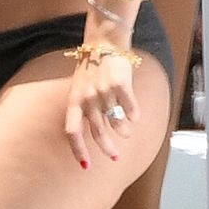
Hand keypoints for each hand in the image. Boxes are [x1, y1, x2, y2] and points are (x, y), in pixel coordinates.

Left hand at [64, 50, 138, 170]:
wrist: (103, 43)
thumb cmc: (90, 68)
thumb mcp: (78, 89)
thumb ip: (83, 110)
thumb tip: (92, 134)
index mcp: (74, 101)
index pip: (72, 132)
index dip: (78, 150)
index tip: (86, 166)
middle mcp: (87, 98)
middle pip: (97, 132)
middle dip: (107, 149)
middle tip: (115, 157)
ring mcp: (104, 92)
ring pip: (116, 122)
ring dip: (123, 131)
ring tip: (126, 133)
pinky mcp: (120, 84)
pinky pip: (130, 109)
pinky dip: (134, 116)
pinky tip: (135, 118)